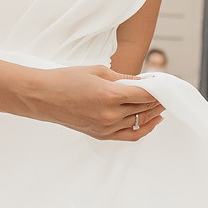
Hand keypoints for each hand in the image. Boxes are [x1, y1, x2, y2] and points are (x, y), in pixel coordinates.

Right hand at [20, 65, 165, 140]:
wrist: (43, 97)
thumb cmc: (66, 79)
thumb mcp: (97, 71)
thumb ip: (124, 78)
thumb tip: (144, 81)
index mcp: (110, 95)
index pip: (145, 94)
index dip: (158, 89)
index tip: (164, 83)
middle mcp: (110, 114)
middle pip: (144, 108)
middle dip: (157, 100)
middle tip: (165, 92)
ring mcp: (105, 127)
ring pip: (139, 122)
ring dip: (152, 113)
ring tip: (160, 104)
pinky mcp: (100, 135)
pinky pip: (129, 136)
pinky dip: (142, 129)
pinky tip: (151, 121)